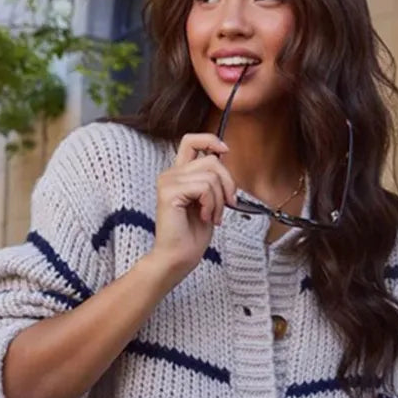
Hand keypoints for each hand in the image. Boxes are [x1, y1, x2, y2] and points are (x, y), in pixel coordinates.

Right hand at [151, 133, 236, 283]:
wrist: (178, 258)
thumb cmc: (192, 235)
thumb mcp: (208, 201)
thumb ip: (212, 180)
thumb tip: (224, 160)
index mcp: (179, 174)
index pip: (191, 140)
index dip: (211, 140)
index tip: (226, 150)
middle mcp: (170, 174)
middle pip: (211, 159)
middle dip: (228, 181)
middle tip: (229, 204)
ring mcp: (168, 182)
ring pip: (211, 175)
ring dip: (220, 200)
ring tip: (213, 216)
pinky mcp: (169, 192)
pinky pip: (204, 187)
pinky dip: (212, 204)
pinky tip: (205, 218)